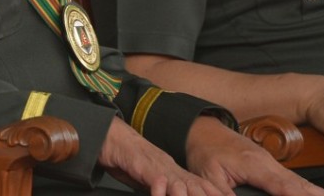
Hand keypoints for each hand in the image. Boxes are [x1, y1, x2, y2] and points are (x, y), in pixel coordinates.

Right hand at [99, 117, 230, 194]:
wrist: (106, 134)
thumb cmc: (122, 156)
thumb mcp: (144, 177)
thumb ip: (157, 187)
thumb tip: (163, 192)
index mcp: (171, 169)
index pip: (199, 185)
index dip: (217, 193)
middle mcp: (168, 167)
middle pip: (197, 186)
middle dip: (214, 195)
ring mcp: (157, 165)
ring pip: (182, 185)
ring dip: (197, 195)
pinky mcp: (141, 165)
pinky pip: (157, 178)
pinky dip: (165, 189)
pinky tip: (169, 192)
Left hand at [186, 116, 323, 195]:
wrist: (200, 128)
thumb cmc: (204, 150)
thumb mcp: (208, 175)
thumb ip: (224, 194)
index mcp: (255, 165)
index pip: (284, 187)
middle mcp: (268, 162)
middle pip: (300, 184)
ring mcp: (270, 163)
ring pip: (299, 182)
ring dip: (318, 193)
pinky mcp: (269, 165)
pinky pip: (292, 180)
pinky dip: (308, 189)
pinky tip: (318, 195)